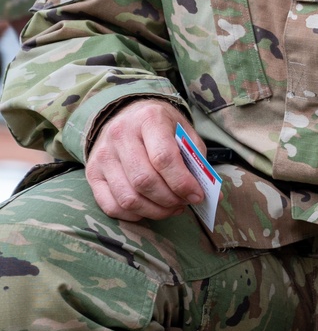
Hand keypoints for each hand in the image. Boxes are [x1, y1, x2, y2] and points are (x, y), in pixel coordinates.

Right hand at [87, 100, 205, 220]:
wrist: (127, 115)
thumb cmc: (162, 128)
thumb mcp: (184, 133)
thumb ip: (197, 161)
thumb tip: (212, 194)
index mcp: (148, 119)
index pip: (164, 158)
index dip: (182, 183)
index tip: (197, 196)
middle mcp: (120, 135)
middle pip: (145, 181)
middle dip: (170, 200)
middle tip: (184, 203)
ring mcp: (103, 155)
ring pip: (128, 197)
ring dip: (155, 211)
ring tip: (171, 208)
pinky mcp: (92, 173)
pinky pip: (111, 206)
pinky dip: (134, 215)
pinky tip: (149, 208)